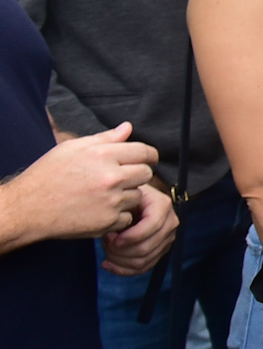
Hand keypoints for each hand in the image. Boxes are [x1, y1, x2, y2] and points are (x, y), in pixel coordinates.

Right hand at [0, 123, 157, 252]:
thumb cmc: (47, 175)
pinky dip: (118, 215)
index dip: (149, 155)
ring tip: (103, 195)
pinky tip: (99, 210)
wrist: (28, 208)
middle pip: (146, 173)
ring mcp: (111, 201)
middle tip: (120, 178)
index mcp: (102, 155)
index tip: (147, 159)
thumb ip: (104, 138)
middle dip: (137, 174)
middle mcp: (111, 177)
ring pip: (138, 195)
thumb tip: (127, 128)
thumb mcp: (71, 148)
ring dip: (126, 195)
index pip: (144, 152)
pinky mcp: (108, 221)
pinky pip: (128, 216)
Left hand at [101, 184, 179, 275]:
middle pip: (146, 248)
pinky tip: (108, 264)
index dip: (130, 236)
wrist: (133, 198)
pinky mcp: (160, 250)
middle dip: (120, 250)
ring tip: (106, 249)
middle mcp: (170, 223)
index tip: (109, 237)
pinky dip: (122, 269)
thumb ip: (120, 210)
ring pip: (143, 261)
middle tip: (106, 241)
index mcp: (162, 205)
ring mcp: (167, 238)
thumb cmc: (125, 196)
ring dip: (119, 260)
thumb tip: (112, 233)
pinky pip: (143, 268)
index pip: (152, 226)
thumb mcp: (123, 195)